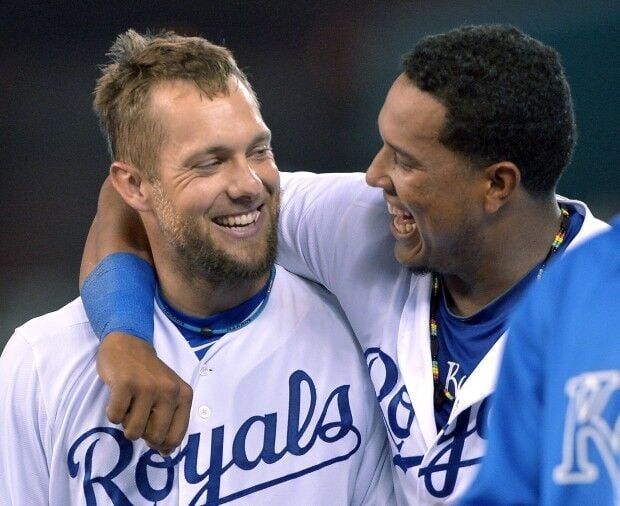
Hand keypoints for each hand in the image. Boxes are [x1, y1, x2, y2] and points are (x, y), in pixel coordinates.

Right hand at [96, 332, 192, 454]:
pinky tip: (119, 396)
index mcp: (184, 395)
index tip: (152, 432)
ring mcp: (148, 386)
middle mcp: (170, 391)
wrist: (129, 343)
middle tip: (139, 413)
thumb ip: (171, 421)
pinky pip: (114, 417)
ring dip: (126, 422)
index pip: (176, 437)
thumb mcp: (169, 395)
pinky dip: (113, 412)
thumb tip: (166, 453)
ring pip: (133, 431)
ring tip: (130, 402)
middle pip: (154, 437)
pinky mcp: (125, 383)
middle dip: (142, 432)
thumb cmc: (149, 375)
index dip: (161, 443)